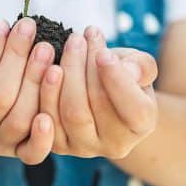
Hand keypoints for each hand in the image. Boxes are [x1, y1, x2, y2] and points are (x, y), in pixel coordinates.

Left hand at [40, 27, 158, 158]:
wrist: (102, 92)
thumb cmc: (123, 74)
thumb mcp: (139, 65)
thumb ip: (141, 65)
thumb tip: (127, 69)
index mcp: (142, 125)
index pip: (134, 109)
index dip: (117, 80)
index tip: (103, 53)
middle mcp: (115, 143)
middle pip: (96, 105)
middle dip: (81, 66)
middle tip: (76, 38)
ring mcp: (85, 147)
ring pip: (69, 113)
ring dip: (63, 74)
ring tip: (62, 48)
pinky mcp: (59, 145)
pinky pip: (46, 120)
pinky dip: (44, 90)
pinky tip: (46, 66)